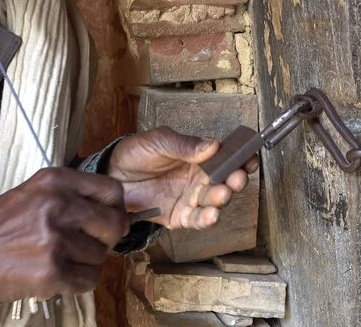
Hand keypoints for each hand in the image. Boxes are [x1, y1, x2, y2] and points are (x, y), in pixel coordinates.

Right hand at [0, 168, 128, 309]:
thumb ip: (74, 197)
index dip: (116, 207)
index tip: (110, 217)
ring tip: (57, 258)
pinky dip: (77, 282)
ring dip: (85, 262)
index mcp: (54, 180)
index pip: (113, 189)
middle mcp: (58, 205)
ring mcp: (55, 239)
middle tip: (86, 244)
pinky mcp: (52, 272)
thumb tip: (118, 213)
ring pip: (101, 255)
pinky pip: (90, 279)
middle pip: (114, 224)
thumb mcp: (33, 194)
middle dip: (106, 238)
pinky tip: (55, 275)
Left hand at [108, 127, 257, 229]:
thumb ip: (185, 145)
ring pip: (215, 201)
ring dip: (222, 199)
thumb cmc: (136, 154)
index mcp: (200, 157)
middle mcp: (201, 178)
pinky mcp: (180, 216)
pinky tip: (211, 215)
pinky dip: (207, 219)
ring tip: (221, 195)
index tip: (249, 158)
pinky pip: (198, 220)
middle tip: (236, 178)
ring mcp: (191, 198)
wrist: (111, 176)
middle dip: (236, 180)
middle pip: (227, 181)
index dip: (242, 158)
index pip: (229, 158)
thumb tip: (213, 146)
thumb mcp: (159, 141)